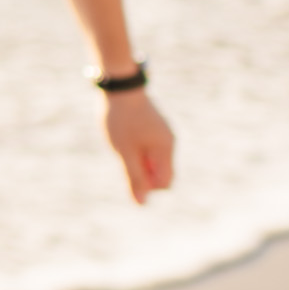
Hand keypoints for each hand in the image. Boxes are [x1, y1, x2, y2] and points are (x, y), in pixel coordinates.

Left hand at [104, 89, 174, 203]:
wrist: (119, 86)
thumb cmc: (120, 120)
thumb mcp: (124, 152)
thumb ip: (134, 178)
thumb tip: (141, 203)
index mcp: (165, 149)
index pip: (165, 183)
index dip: (147, 185)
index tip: (130, 169)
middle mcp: (169, 142)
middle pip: (160, 173)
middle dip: (143, 172)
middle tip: (124, 155)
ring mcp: (162, 134)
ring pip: (152, 160)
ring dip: (138, 160)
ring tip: (123, 143)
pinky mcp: (154, 127)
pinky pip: (149, 148)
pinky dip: (137, 149)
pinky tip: (124, 136)